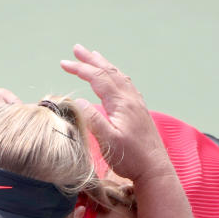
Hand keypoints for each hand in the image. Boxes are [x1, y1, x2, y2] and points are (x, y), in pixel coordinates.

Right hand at [60, 45, 170, 182]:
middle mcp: (131, 98)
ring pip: (119, 77)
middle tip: (77, 49)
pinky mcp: (140, 111)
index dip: (80, 69)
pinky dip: (115, 76)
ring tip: (94, 56)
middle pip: (109, 72)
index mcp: (121, 103)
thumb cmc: (131, 158)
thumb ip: (93, 120)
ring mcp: (137, 104)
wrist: (154, 169)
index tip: (63, 63)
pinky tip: (115, 78)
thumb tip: (79, 101)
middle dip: (92, 60)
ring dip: (104, 65)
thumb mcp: (108, 141)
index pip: (98, 78)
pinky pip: (126, 85)